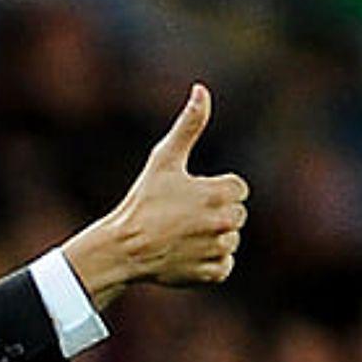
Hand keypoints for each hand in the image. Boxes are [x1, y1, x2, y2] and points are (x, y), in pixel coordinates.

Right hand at [62, 84, 248, 307]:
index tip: (188, 196)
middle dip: (214, 214)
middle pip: (235, 215)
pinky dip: (207, 262)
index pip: (237, 189)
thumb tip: (201, 88)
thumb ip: (189, 124)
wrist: (123, 248)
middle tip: (180, 217)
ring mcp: (219, 249)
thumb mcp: (164, 159)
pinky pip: (223, 264)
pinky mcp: (213, 273)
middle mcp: (225, 222)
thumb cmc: (143, 201)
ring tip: (179, 236)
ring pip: (229, 239)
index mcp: (220, 193)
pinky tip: (184, 254)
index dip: (213, 190)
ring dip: (210, 238)